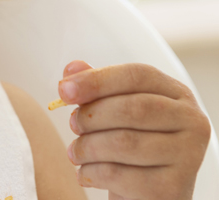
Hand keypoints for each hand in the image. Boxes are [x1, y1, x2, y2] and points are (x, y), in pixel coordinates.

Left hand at [60, 60, 211, 199]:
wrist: (147, 191)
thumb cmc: (130, 143)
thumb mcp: (114, 109)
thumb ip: (96, 86)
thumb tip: (72, 68)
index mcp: (177, 94)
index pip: (137, 76)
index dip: (97, 80)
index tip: (63, 90)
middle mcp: (191, 122)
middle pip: (132, 108)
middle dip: (91, 115)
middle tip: (73, 125)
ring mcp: (187, 156)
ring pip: (124, 142)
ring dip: (87, 147)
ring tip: (75, 152)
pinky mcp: (172, 189)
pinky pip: (119, 174)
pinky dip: (91, 172)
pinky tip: (85, 172)